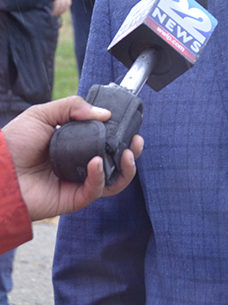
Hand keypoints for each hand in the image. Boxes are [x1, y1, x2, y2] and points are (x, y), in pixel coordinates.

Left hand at [2, 96, 143, 220]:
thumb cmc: (13, 144)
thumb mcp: (42, 114)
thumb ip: (72, 106)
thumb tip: (104, 114)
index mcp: (75, 145)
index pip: (106, 140)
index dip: (121, 134)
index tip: (130, 125)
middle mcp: (80, 164)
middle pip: (116, 162)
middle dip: (132, 152)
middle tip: (137, 141)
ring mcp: (77, 182)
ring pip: (113, 180)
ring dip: (126, 168)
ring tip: (128, 154)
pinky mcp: (72, 199)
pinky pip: (95, 190)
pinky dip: (101, 176)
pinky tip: (97, 162)